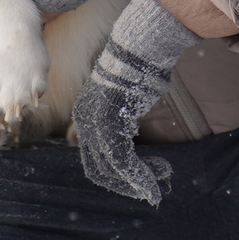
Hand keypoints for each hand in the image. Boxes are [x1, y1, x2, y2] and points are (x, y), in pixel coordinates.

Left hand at [71, 0, 197, 205]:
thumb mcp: (120, 98)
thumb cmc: (134, 70)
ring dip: (134, 182)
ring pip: (111, 168)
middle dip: (123, 183)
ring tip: (154, 187)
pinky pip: (122, 160)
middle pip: (98, 168)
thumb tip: (122, 137)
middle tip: (145, 190)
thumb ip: (116, 121)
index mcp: (85, 115)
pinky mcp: (113, 125)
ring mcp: (97, 125)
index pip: (92, 155)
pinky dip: (138, 175)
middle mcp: (86, 123)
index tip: (132, 179)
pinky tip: (153, 181)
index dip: (112, 173)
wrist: (136, 49)